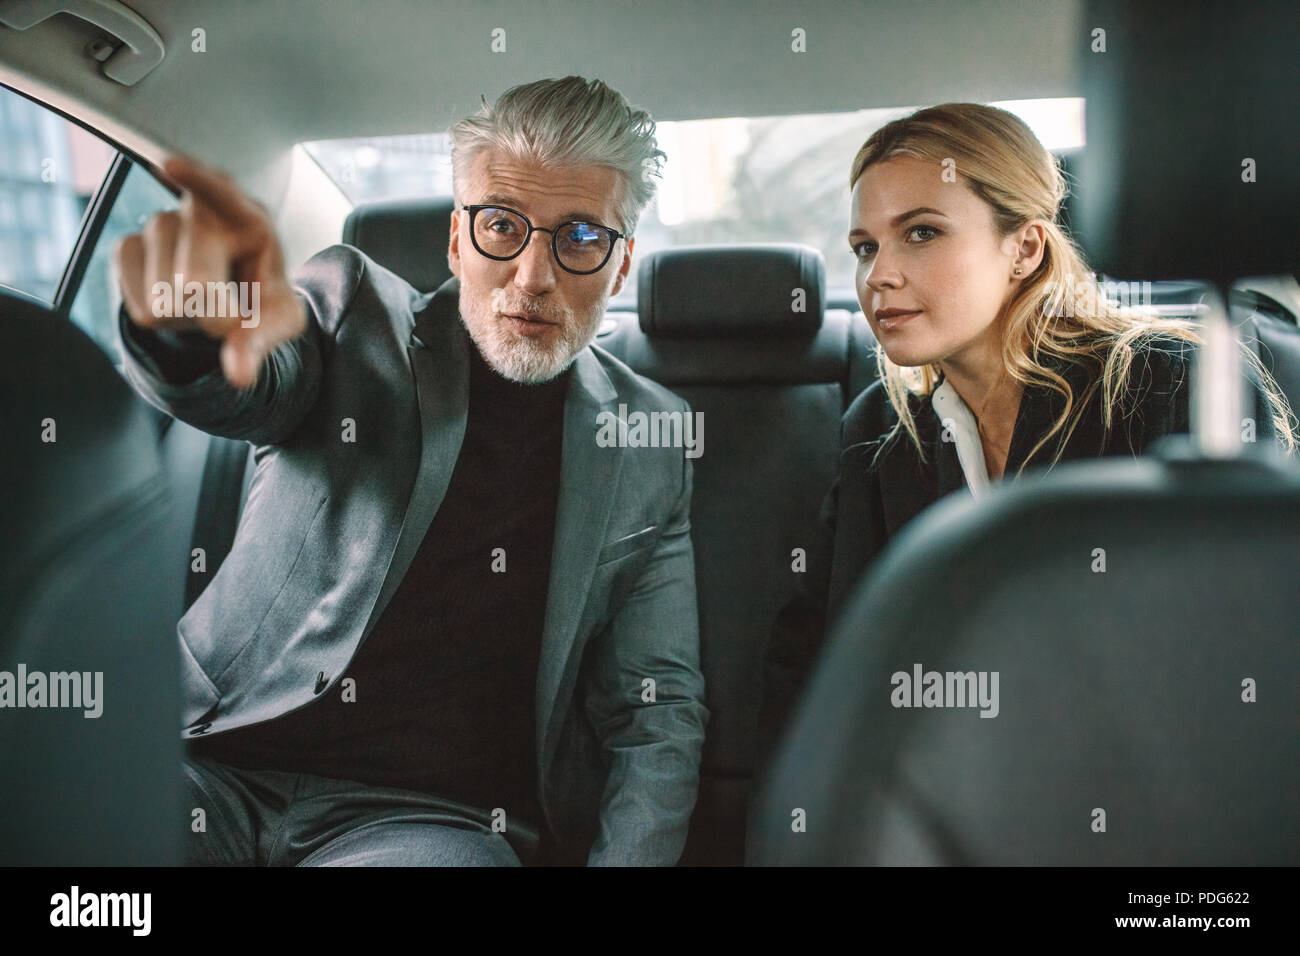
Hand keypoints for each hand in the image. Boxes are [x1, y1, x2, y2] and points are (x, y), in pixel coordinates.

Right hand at [114, 154, 306, 387]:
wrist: (231, 297)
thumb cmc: (262, 297)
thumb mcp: (280, 319)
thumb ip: (263, 342)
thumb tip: (240, 374)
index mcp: (249, 217)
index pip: (219, 191)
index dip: (195, 181)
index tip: (170, 166)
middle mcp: (201, 211)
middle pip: (194, 284)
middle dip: (214, 315)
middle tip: (231, 312)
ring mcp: (160, 225)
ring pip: (164, 300)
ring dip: (187, 317)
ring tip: (205, 299)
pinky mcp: (127, 247)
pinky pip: (136, 305)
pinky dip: (159, 319)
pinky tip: (176, 299)